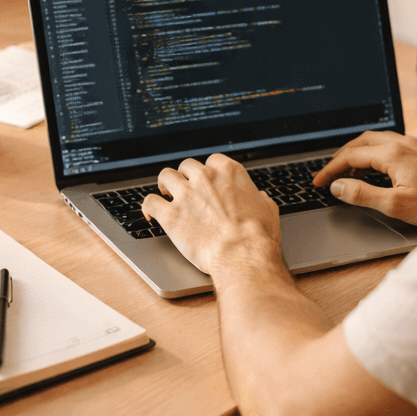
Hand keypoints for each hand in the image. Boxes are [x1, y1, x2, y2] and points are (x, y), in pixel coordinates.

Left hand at [141, 154, 281, 276]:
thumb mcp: (268, 210)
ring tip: (165, 194)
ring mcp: (185, 195)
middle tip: (185, 188)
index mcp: (229, 173)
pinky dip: (148, 207)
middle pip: (186, 166)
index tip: (207, 180)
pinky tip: (150, 214)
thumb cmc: (257, 236)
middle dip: (185, 176)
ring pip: (165, 177)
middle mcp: (205, 178)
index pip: (212, 161)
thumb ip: (259, 199)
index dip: (208, 172)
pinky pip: (150, 202)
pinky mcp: (171, 215)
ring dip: (164, 185)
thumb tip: (260, 198)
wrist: (241, 255)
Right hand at [312, 131, 416, 226]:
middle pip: (360, 141)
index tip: (318, 182)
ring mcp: (414, 145)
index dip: (330, 169)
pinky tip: (376, 164)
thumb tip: (338, 187)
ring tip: (347, 168)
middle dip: (340, 156)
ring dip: (356, 150)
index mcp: (392, 154)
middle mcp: (402, 144)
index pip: (350, 156)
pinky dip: (373, 150)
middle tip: (328, 174)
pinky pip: (389, 142)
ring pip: (375, 139)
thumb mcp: (396, 206)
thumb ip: (363, 195)